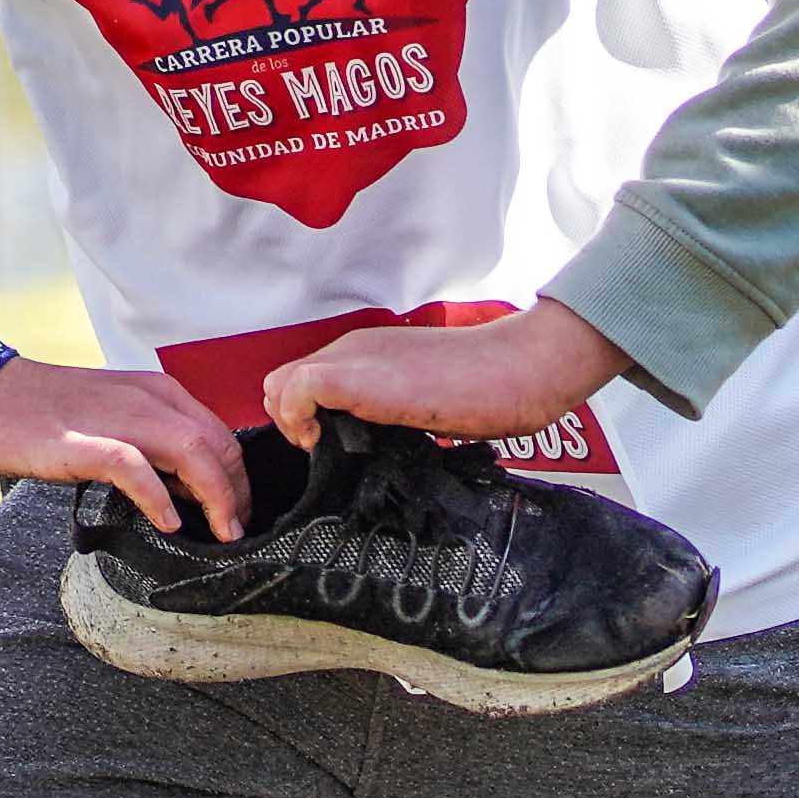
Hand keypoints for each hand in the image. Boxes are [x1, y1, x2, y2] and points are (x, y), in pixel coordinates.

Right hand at [0, 266, 249, 539]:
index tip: (239, 520)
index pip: (224, 437)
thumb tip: (186, 493)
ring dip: (218, 500)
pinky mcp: (81, 441)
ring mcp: (116, 417)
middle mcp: (148, 399)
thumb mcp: (110, 422)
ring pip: (195, 452)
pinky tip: (169, 523)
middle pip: (221, 446)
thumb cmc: (41, 415)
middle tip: (237, 537)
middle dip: (239, 496)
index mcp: (159, 393)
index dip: (241, 482)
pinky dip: (160, 496)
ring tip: (221, 536)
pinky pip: (135, 466)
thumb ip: (150, 448)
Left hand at [258, 298, 623, 450]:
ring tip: (325, 447)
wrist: (519, 367)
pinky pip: (294, 391)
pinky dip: (297, 421)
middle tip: (324, 449)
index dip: (306, 416)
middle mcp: (354, 348)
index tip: (332, 443)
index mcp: (371, 354)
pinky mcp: (354, 377)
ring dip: (290, 422)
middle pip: (282, 382)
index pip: (309, 380)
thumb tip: (389, 444)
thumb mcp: (430, 399)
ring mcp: (352, 359)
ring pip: (278, 385)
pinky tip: (325, 443)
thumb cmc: (493, 388)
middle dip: (291, 421)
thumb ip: (399, 411)